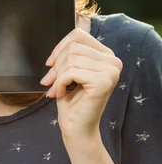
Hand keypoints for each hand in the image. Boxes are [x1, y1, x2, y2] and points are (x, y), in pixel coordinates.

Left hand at [40, 28, 122, 143]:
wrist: (76, 128)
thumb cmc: (72, 101)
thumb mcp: (69, 71)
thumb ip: (68, 54)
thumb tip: (58, 47)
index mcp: (106, 55)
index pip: (78, 35)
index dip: (59, 47)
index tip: (51, 64)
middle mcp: (113, 61)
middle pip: (73, 47)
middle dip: (56, 64)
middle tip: (50, 81)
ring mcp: (111, 71)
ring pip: (71, 59)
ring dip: (57, 75)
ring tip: (56, 89)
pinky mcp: (103, 82)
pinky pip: (71, 72)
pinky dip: (59, 83)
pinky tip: (60, 94)